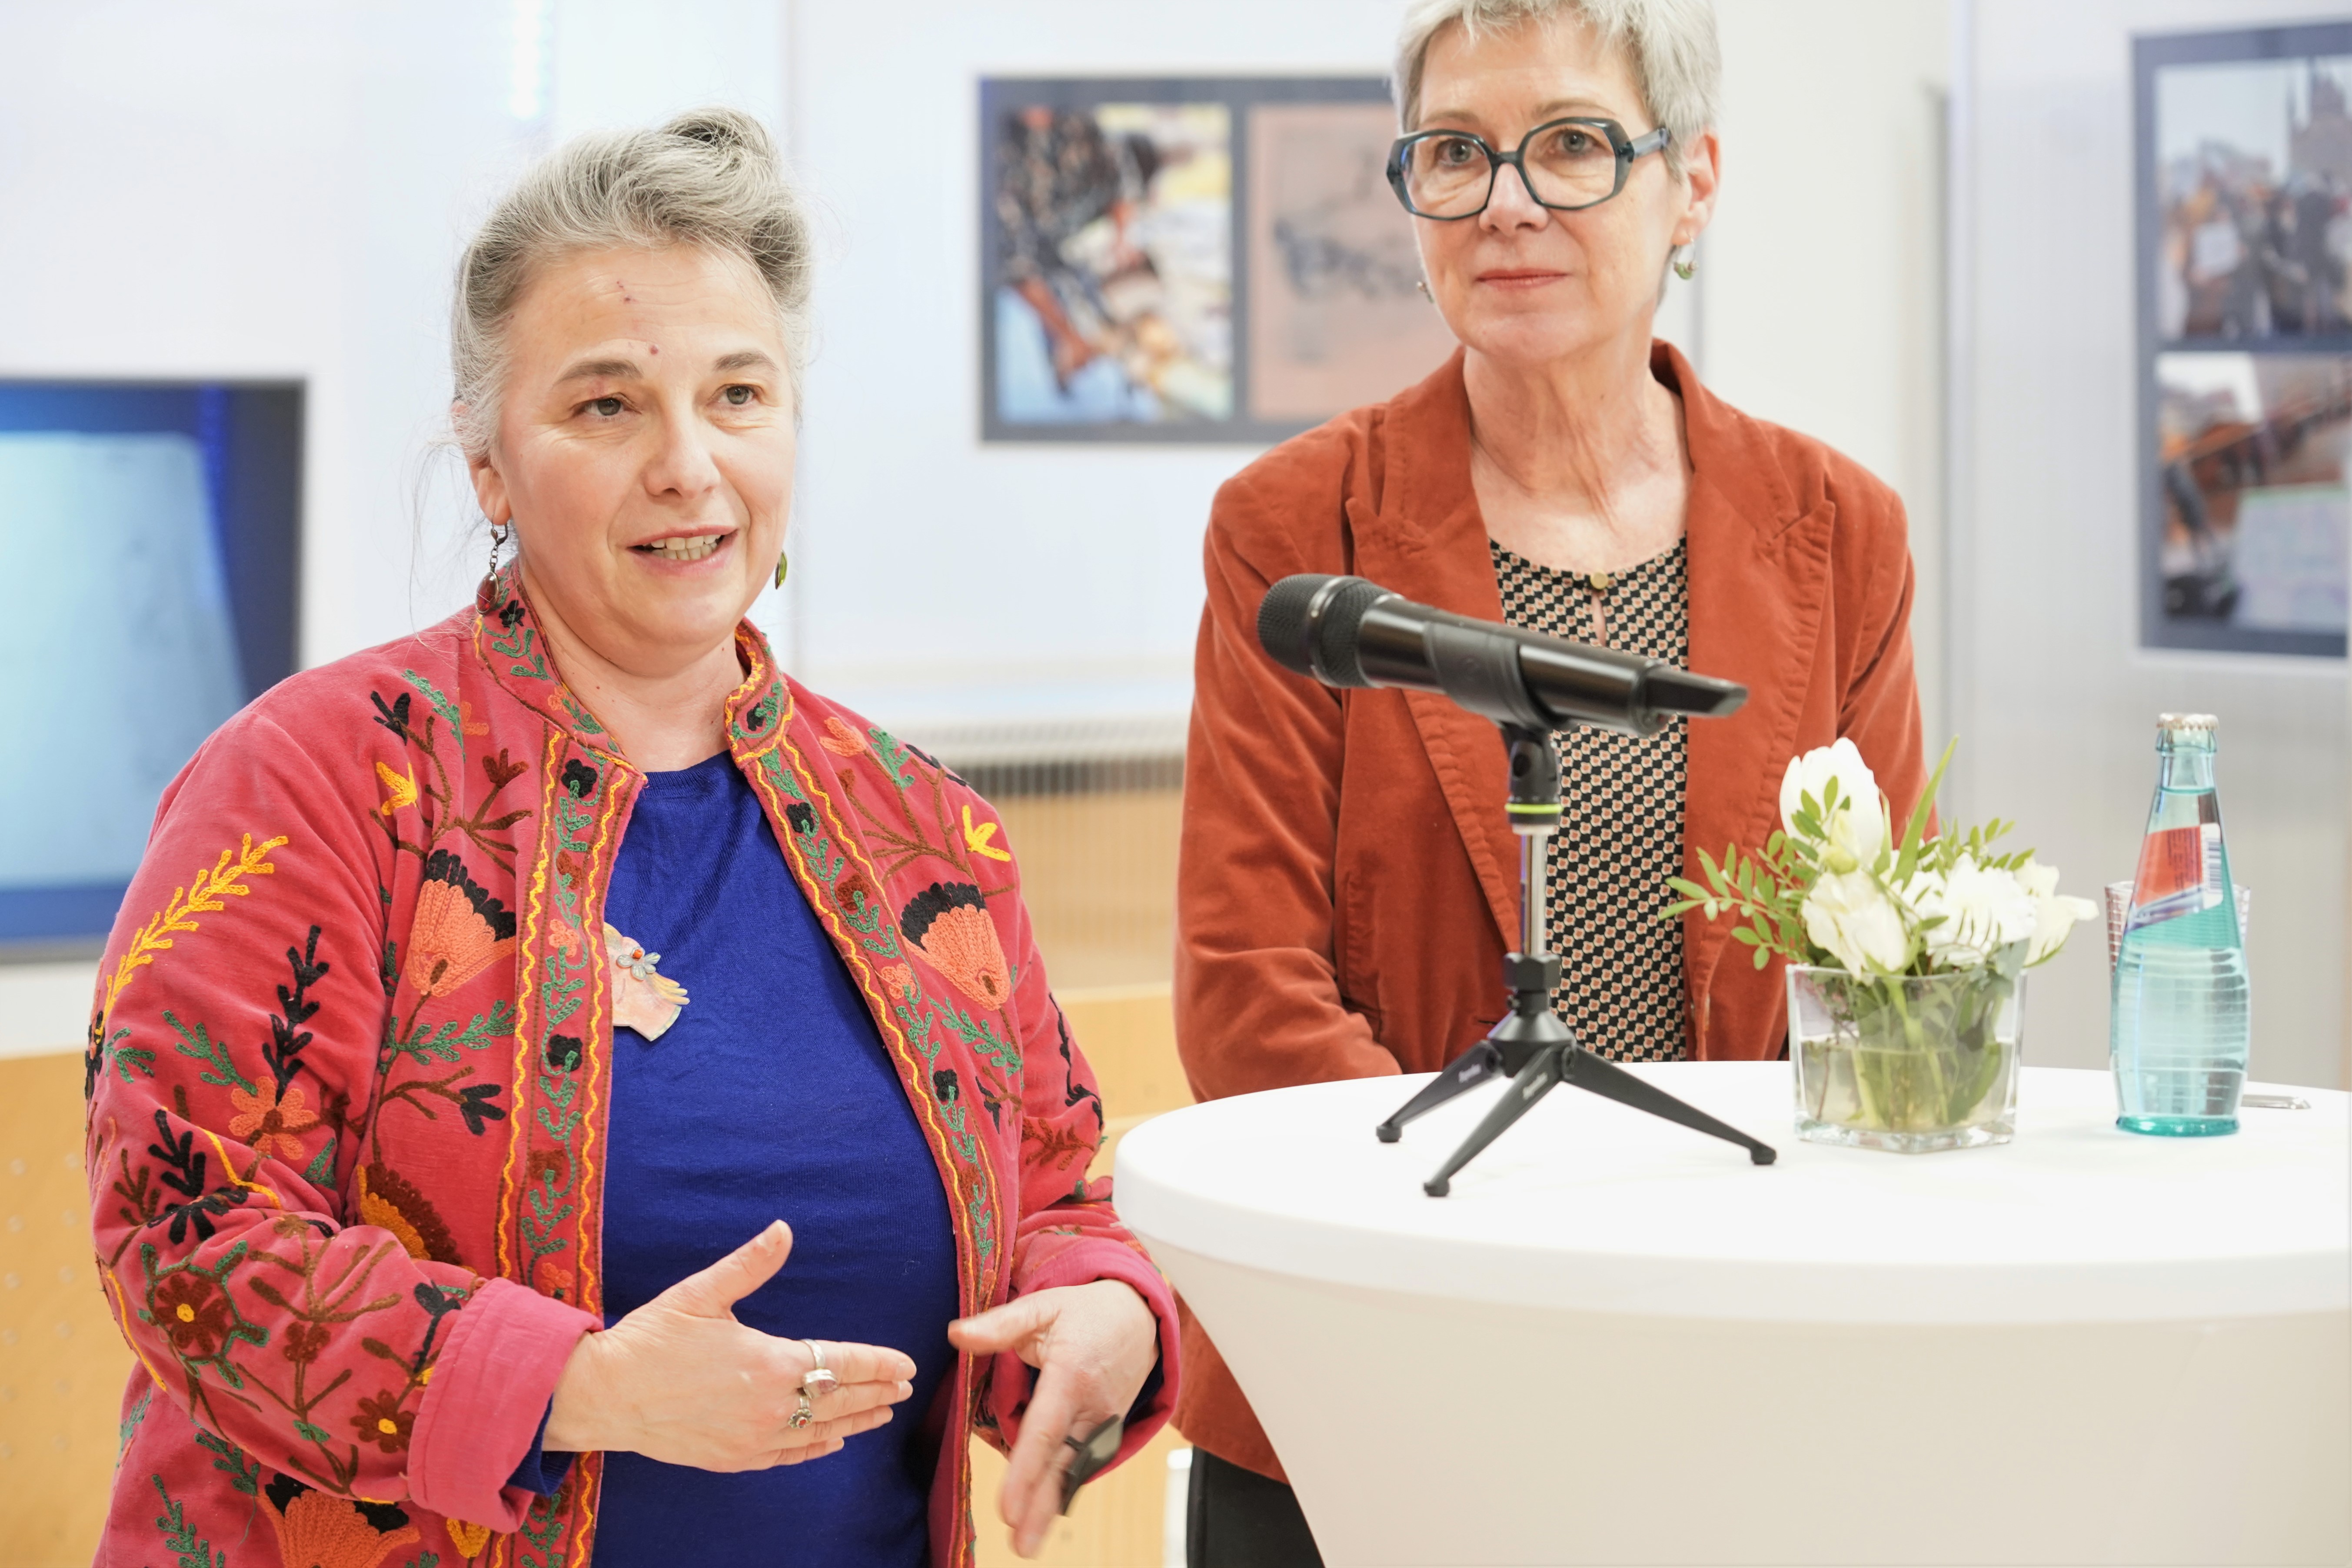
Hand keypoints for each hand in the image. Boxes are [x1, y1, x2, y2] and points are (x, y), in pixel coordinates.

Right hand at [545, 1220, 915, 1470]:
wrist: (605, 1394)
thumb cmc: (652, 1340)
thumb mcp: (702, 1292)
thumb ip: (751, 1264)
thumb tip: (784, 1228)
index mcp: (770, 1363)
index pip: (841, 1363)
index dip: (878, 1363)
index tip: (907, 1364)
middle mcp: (770, 1406)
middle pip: (839, 1399)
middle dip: (877, 1392)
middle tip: (906, 1388)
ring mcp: (753, 1438)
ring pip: (820, 1431)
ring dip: (855, 1421)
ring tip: (882, 1413)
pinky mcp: (733, 1459)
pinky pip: (787, 1456)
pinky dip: (815, 1448)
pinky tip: (831, 1442)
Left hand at [949, 1280, 1158, 1557]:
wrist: (1140, 1318)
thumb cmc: (1085, 1312)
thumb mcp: (1043, 1306)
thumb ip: (999, 1324)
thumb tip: (955, 1335)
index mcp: (1072, 1374)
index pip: (1045, 1429)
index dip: (1026, 1470)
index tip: (1007, 1507)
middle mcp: (1092, 1405)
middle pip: (1062, 1462)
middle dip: (1040, 1506)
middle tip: (1020, 1545)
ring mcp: (1104, 1422)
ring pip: (1074, 1470)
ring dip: (1051, 1508)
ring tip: (1028, 1544)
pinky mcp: (1107, 1431)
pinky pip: (1083, 1463)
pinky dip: (1065, 1490)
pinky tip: (1045, 1518)